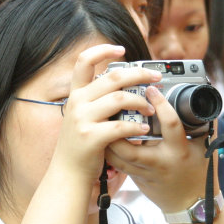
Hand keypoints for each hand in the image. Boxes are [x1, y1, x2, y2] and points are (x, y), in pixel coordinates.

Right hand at [49, 44, 160, 184]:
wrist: (67, 173)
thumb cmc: (80, 145)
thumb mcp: (81, 116)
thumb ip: (96, 100)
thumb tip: (121, 83)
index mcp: (76, 95)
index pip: (84, 61)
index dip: (103, 51)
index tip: (121, 49)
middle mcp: (77, 103)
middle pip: (113, 77)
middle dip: (139, 74)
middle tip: (155, 78)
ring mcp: (82, 119)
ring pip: (120, 98)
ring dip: (142, 102)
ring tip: (151, 110)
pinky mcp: (91, 137)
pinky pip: (121, 125)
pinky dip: (137, 126)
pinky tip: (144, 129)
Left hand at [105, 85, 215, 212]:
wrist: (190, 205)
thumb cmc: (199, 173)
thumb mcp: (206, 147)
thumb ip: (203, 123)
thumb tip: (201, 97)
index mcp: (179, 151)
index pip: (170, 125)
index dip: (161, 105)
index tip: (152, 89)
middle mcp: (159, 163)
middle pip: (129, 147)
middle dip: (118, 128)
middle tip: (113, 108)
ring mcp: (145, 173)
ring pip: (117, 157)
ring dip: (108, 139)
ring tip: (105, 119)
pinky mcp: (136, 178)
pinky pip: (117, 164)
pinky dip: (109, 149)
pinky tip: (105, 135)